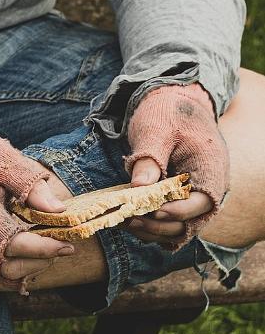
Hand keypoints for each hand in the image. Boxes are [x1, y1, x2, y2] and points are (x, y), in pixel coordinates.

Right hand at [0, 106, 72, 288]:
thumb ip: (30, 185)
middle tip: (61, 246)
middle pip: (7, 269)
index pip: (13, 245)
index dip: (43, 249)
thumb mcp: (3, 159)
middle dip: (39, 263)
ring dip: (27, 268)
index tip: (67, 244)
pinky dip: (13, 267)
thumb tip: (58, 210)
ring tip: (47, 250)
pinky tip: (30, 255)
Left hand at [124, 84, 229, 247]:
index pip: (200, 203)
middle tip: (127, 219)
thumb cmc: (166, 113)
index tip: (148, 210)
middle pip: (189, 223)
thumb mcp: (156, 132)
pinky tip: (128, 221)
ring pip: (178, 227)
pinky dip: (151, 226)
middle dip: (158, 225)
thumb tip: (139, 189)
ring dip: (152, 230)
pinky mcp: (178, 199)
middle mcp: (207, 188)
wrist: (170, 104)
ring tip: (123, 222)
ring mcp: (193, 196)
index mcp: (211, 169)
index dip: (175, 211)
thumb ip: (149, 160)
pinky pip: (169, 221)